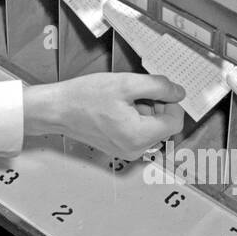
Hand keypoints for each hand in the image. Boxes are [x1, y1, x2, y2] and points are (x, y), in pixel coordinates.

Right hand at [23, 73, 185, 159]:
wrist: (57, 110)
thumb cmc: (85, 97)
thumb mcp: (125, 83)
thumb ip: (158, 86)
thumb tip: (179, 92)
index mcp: (139, 135)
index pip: (175, 122)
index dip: (171, 102)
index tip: (157, 90)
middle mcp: (136, 149)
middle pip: (164, 127)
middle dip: (156, 106)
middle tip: (136, 91)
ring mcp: (127, 152)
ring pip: (151, 129)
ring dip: (145, 111)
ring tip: (123, 98)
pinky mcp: (119, 149)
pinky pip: (138, 133)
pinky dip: (135, 119)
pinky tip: (117, 107)